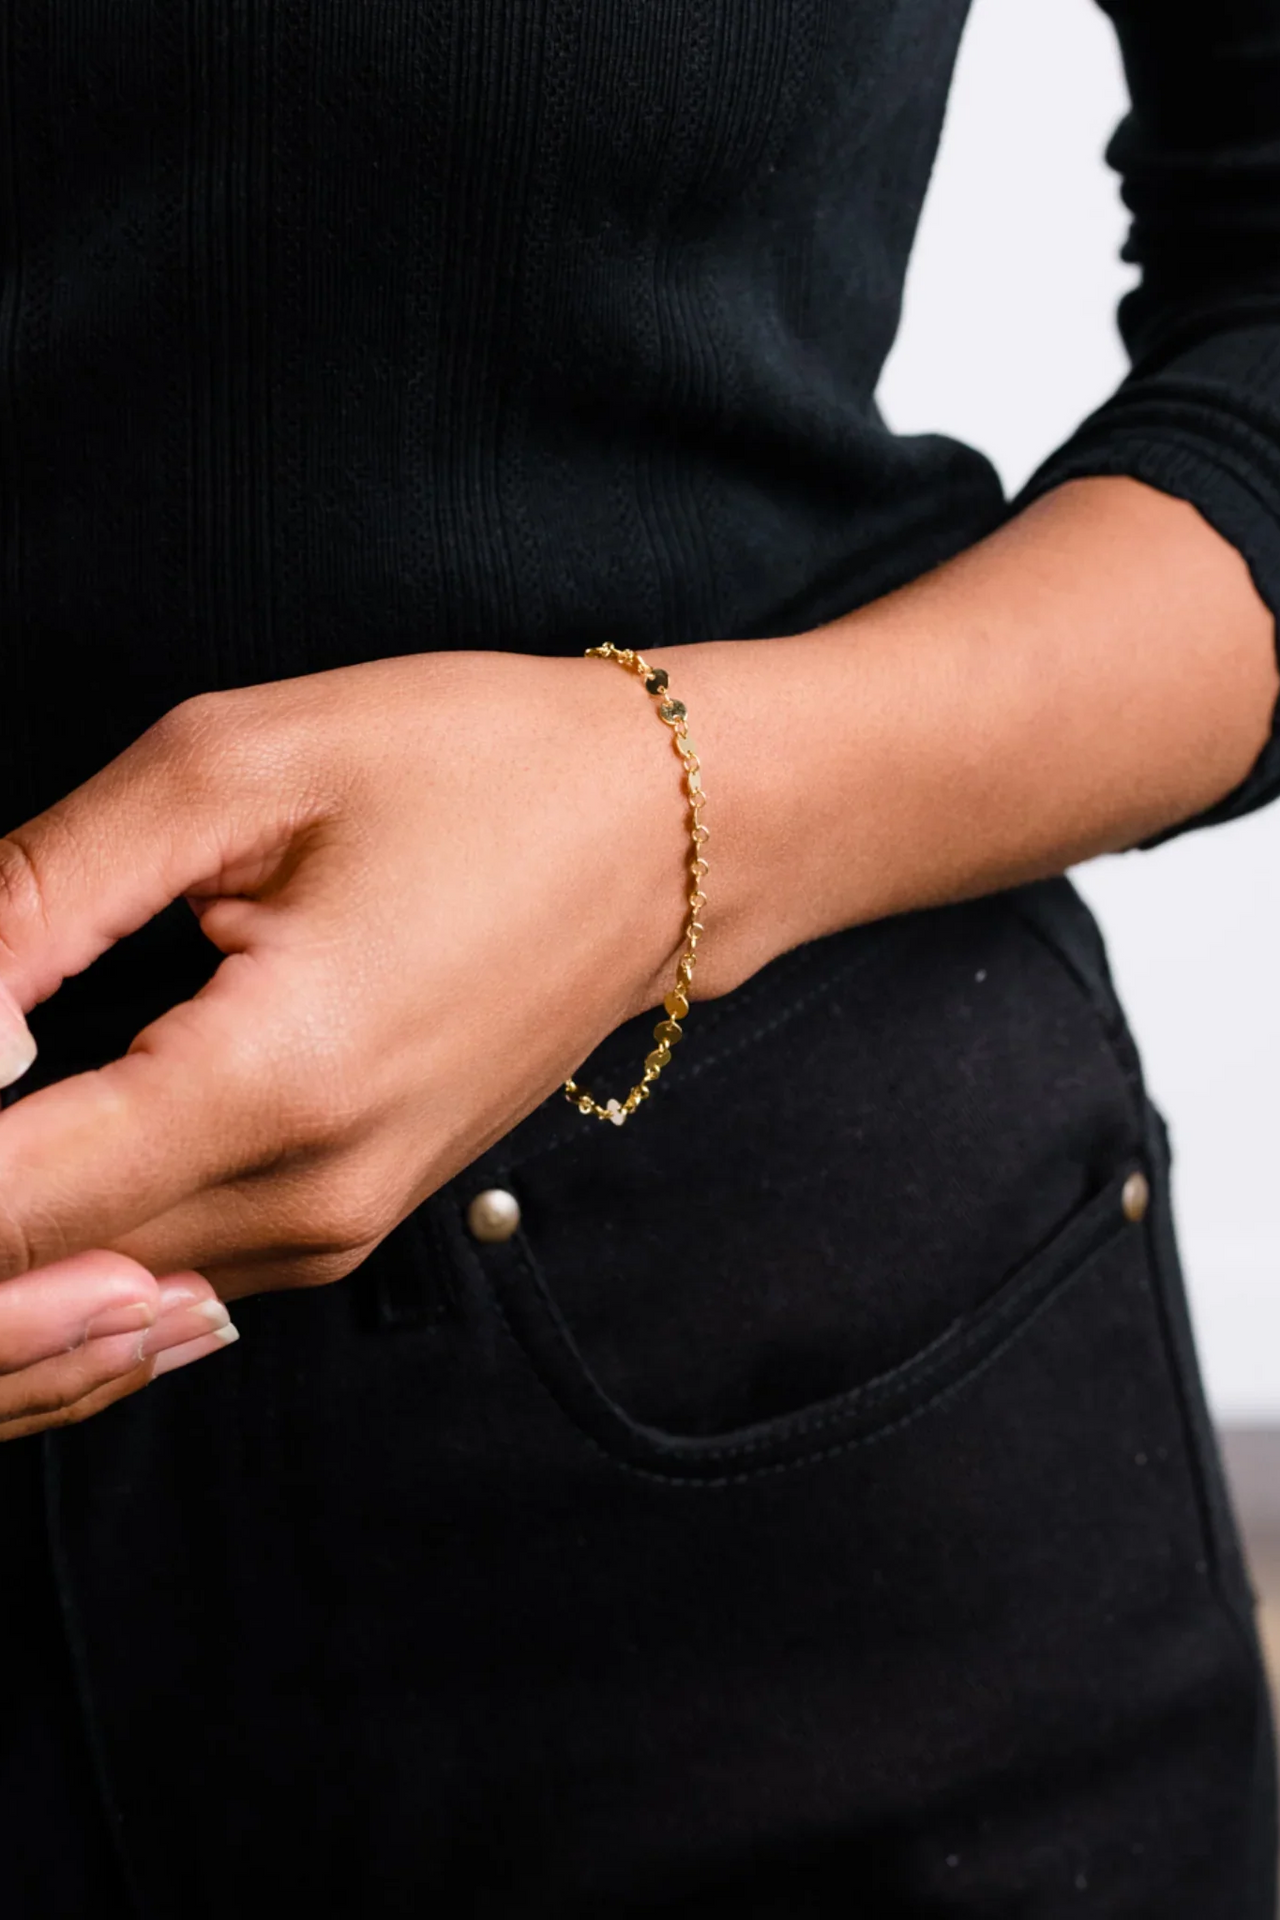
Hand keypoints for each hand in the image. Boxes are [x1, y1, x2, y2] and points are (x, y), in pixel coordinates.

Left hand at [0, 652, 693, 1433]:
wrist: (673, 836)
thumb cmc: (482, 770)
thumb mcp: (237, 768)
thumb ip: (35, 892)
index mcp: (269, 1085)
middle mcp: (304, 1203)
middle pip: (19, 1290)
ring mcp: (334, 1232)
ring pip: (80, 1305)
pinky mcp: (347, 1222)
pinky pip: (158, 1281)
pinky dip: (57, 1256)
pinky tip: (28, 1162)